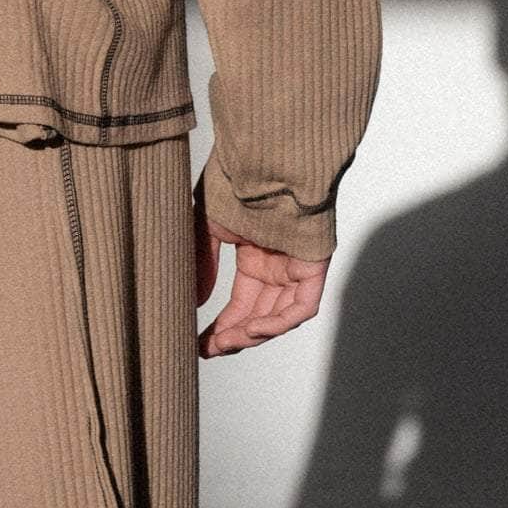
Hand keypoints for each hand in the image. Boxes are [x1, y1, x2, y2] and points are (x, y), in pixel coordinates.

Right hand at [194, 192, 328, 357]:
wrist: (268, 156)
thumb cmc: (240, 177)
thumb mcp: (207, 225)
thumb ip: (200, 262)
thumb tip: (193, 300)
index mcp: (257, 254)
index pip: (242, 302)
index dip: (222, 326)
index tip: (200, 343)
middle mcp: (280, 264)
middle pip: (260, 314)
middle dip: (233, 337)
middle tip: (208, 351)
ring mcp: (298, 266)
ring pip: (280, 316)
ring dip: (251, 335)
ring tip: (223, 344)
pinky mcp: (315, 265)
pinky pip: (302, 307)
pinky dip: (277, 323)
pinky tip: (250, 329)